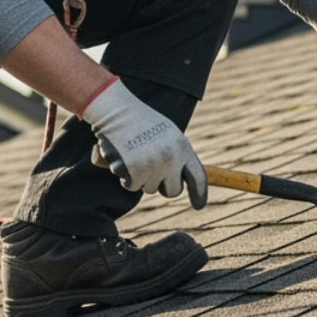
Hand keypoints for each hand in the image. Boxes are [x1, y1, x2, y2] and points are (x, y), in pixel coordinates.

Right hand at [80, 78, 206, 206]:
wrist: (116, 110)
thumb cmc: (141, 121)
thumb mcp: (167, 134)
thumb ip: (177, 155)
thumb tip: (181, 179)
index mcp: (183, 147)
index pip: (198, 177)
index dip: (199, 193)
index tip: (199, 206)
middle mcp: (171, 159)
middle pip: (173, 191)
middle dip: (162, 186)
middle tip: (152, 171)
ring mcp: (153, 166)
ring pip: (150, 188)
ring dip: (141, 177)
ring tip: (135, 154)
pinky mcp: (134, 171)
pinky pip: (132, 186)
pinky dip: (126, 177)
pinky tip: (124, 158)